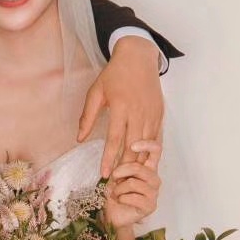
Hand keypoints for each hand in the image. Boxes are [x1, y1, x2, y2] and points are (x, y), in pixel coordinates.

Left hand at [78, 37, 163, 177]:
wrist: (138, 57)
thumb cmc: (114, 75)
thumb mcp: (96, 92)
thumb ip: (87, 116)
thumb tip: (79, 138)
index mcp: (121, 107)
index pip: (114, 140)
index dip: (109, 159)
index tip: (104, 174)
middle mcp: (138, 112)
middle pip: (132, 147)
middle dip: (125, 166)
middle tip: (117, 183)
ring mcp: (151, 114)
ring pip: (146, 145)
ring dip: (138, 162)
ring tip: (128, 177)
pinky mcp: (159, 114)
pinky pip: (156, 138)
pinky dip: (150, 151)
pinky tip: (143, 162)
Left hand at [104, 139, 161, 233]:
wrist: (114, 216)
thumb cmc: (116, 193)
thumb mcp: (117, 175)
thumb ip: (122, 164)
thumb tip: (124, 153)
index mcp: (149, 168)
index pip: (156, 150)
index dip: (147, 144)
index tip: (132, 146)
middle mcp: (154, 179)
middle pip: (139, 168)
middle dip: (120, 172)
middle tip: (113, 178)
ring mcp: (154, 193)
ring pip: (132, 183)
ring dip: (118, 189)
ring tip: (116, 193)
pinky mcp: (150, 206)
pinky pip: (132, 197)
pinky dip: (121, 199)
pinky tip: (120, 201)